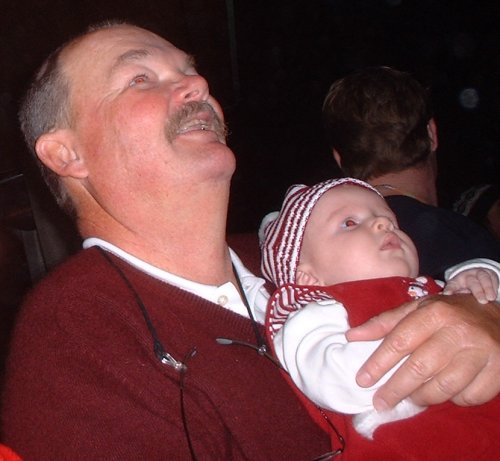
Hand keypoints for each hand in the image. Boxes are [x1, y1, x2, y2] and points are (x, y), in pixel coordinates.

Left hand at [346, 294, 499, 410]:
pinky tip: (445, 393)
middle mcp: (458, 331)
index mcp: (434, 312)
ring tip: (409, 398)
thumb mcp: (416, 310)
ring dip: (422, 397)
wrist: (497, 317)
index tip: (362, 380)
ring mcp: (481, 352)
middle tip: (379, 402)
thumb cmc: (448, 314)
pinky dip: (454, 400)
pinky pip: (469, 396)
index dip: (378, 363)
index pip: (400, 341)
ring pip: (444, 386)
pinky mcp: (498, 371)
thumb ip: (384, 323)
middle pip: (420, 367)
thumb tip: (351, 337)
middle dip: (395, 389)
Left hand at [443, 268, 498, 303]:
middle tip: (483, 301)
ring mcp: (479, 274)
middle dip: (478, 291)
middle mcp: (467, 276)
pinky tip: (495, 294)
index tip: (447, 295)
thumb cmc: (463, 288)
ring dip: (488, 288)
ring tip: (491, 298)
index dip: (450, 290)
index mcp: (456, 281)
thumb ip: (451, 295)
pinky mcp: (489, 274)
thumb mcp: (456, 291)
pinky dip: (494, 286)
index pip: (452, 285)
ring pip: (484, 278)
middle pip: (472, 282)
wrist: (474, 276)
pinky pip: (492, 278)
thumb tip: (442, 298)